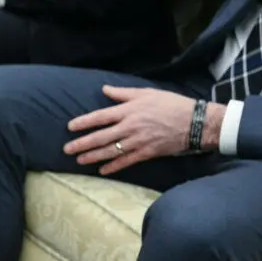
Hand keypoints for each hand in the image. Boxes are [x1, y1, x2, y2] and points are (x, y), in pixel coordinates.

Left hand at [64, 86, 221, 174]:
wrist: (194, 122)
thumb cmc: (170, 104)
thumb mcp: (146, 93)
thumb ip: (123, 93)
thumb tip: (104, 89)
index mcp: (129, 110)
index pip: (100, 117)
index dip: (83, 122)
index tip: (70, 127)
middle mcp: (130, 127)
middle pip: (101, 137)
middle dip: (82, 143)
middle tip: (67, 149)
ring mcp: (138, 141)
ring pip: (111, 151)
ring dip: (93, 156)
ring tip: (79, 160)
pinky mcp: (147, 153)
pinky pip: (126, 161)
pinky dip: (114, 167)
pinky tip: (102, 171)